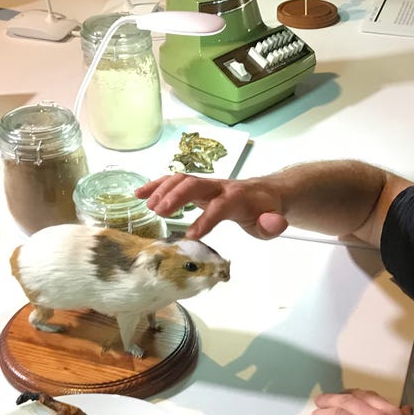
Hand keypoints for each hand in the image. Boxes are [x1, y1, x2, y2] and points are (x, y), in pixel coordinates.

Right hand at [136, 173, 288, 239]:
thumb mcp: (274, 222)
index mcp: (238, 198)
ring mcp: (208, 184)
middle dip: (176, 196)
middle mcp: (220, 187)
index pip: (220, 206)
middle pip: (195, 185)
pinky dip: (157, 184)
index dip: (205, 219)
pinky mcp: (198, 187)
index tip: (190, 235)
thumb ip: (273, 224)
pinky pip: (176, 181)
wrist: (266, 192)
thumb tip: (273, 223)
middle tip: (159, 212)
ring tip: (147, 205)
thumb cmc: (266, 210)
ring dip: (163, 189)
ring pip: (183, 179)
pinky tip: (140, 193)